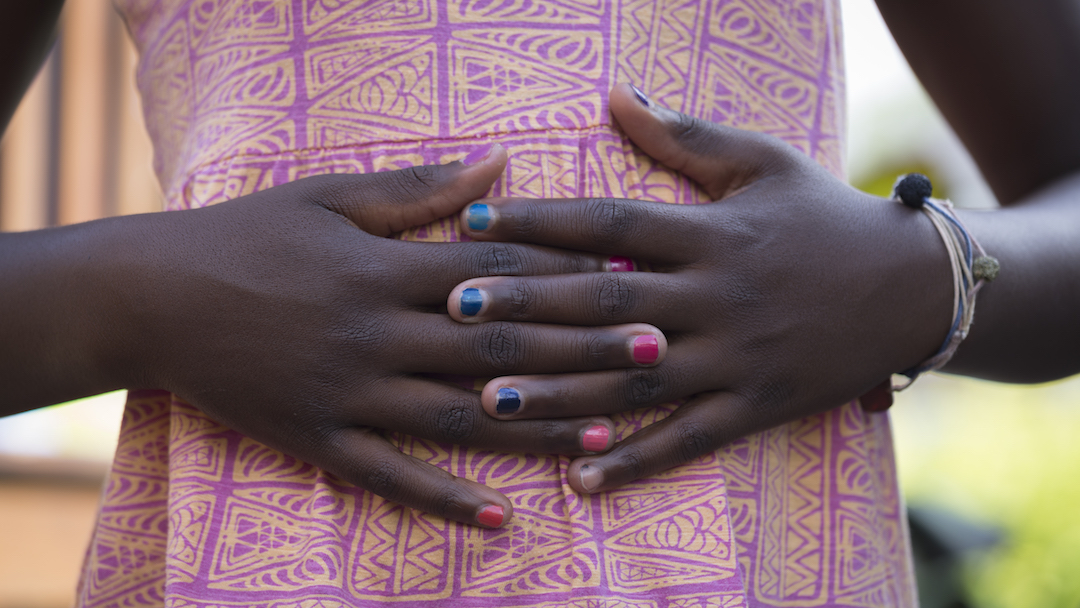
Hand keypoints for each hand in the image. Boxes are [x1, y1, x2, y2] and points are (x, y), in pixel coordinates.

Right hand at [16, 146, 665, 524]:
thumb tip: (501, 166)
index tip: (630, 280)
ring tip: (608, 437)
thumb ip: (421, 191)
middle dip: (581, 351)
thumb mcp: (330, 197)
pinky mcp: (321, 440)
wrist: (155, 297)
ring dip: (539, 430)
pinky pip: (391, 477)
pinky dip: (445, 500)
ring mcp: (351, 394)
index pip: (495, 274)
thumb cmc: (247, 236)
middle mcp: (378, 335)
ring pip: (461, 418)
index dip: (566, 277)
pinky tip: (501, 519)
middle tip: (655, 354)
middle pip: (498, 348)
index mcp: (385, 269)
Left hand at [446, 85, 953, 493]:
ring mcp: (736, 359)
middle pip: (606, 305)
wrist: (917, 287)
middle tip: (454, 308)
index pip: (610, 227)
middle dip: (528, 308)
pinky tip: (581, 479)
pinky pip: (690, 440)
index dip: (539, 224)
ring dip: (561, 392)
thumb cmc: (827, 216)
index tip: (475, 224)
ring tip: (488, 398)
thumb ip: (684, 136)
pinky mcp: (757, 407)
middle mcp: (716, 299)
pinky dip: (636, 462)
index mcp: (710, 234)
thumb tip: (613, 95)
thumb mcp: (762, 162)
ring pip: (635, 380)